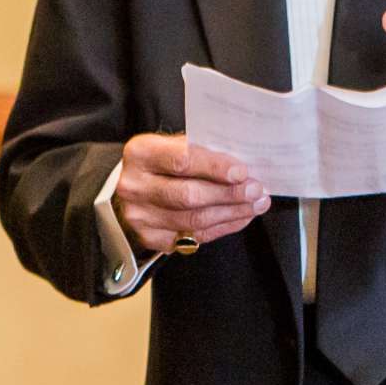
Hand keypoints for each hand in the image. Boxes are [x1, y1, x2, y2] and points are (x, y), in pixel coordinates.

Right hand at [113, 132, 269, 254]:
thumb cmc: (160, 163)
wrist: (129, 189)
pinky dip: (223, 227)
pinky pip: (195, 237)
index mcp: (140, 154)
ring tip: (256, 204)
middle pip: (188, 195)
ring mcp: (140, 216)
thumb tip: (243, 165)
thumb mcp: (171, 146)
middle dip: (229, 194)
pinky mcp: (150, 238)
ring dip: (232, 212)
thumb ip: (200, 152)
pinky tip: (240, 217)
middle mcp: (134, 186)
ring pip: (194, 220)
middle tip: (256, 190)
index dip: (214, 168)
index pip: (181, 160)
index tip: (242, 172)